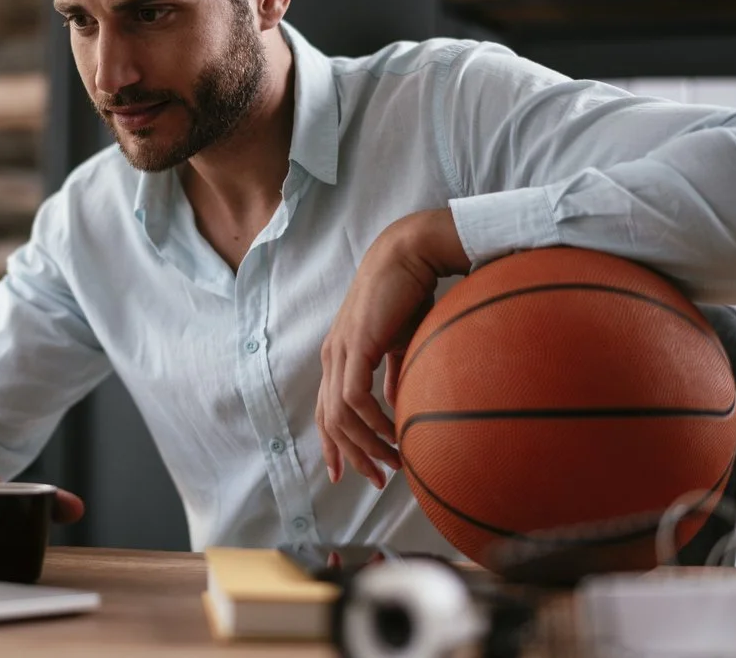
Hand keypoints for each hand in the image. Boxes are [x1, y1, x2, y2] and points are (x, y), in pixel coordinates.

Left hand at [316, 208, 469, 487]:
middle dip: (351, 456)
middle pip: (328, 420)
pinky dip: (373, 422)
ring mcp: (340, 352)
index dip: (334, 445)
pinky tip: (395, 434)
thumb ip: (393, 374)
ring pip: (340, 416)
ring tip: (395, 463)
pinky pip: (355, 398)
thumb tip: (396, 405)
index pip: (326, 410)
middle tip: (378, 481)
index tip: (344, 474)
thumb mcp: (400, 344)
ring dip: (367, 445)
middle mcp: (332, 357)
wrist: (409, 255)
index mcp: (339, 356)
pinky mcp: (355, 346)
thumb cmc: (408, 296)